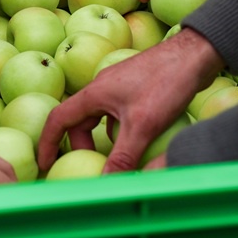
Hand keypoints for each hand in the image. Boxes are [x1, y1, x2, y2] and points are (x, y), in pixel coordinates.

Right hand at [37, 29, 223, 174]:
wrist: (193, 54)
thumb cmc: (165, 82)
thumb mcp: (143, 124)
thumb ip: (123, 155)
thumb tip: (106, 182)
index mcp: (94, 93)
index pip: (58, 119)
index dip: (47, 143)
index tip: (44, 164)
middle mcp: (101, 88)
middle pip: (78, 120)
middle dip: (80, 146)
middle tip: (93, 167)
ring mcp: (118, 86)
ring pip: (99, 117)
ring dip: (102, 139)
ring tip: (116, 159)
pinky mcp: (134, 88)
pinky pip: (116, 113)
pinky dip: (120, 130)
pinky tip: (138, 141)